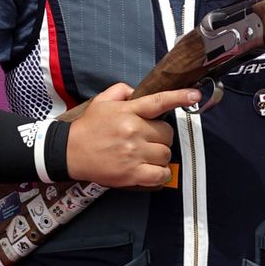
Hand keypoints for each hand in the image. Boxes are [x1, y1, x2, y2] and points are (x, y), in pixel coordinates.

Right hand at [65, 83, 199, 188]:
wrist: (69, 152)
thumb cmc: (89, 127)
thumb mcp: (102, 101)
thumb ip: (122, 91)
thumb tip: (137, 91)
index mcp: (129, 111)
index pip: (159, 101)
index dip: (180, 97)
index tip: (195, 94)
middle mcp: (133, 131)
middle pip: (167, 134)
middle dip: (161, 136)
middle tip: (148, 139)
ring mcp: (133, 153)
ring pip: (166, 154)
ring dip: (160, 155)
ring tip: (146, 154)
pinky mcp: (131, 174)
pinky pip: (160, 174)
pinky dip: (161, 174)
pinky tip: (153, 170)